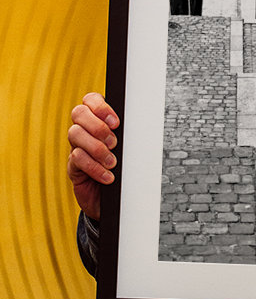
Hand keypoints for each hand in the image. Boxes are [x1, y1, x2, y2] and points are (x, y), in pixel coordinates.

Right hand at [67, 93, 119, 219]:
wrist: (115, 199)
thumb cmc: (125, 168)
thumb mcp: (129, 148)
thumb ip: (129, 134)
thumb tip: (140, 123)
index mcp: (98, 120)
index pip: (90, 99)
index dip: (100, 106)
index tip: (116, 122)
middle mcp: (84, 130)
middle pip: (78, 113)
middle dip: (98, 126)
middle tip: (114, 143)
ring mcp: (76, 147)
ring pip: (75, 134)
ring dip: (97, 148)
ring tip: (112, 162)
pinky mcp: (73, 166)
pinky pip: (76, 158)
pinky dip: (94, 167)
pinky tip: (108, 176)